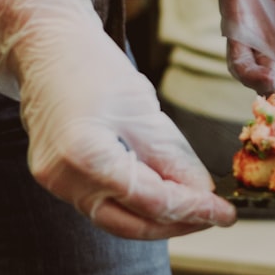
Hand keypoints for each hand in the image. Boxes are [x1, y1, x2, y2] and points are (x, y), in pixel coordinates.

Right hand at [0, 0, 236, 238]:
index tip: (226, 213)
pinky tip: (165, 195)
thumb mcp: (145, 109)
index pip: (151, 200)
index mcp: (86, 156)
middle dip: (178, 223)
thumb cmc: (94, 69)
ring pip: (116, 219)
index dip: (193, 210)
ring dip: (159, 218)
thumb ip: (172, 157)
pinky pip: (104, 204)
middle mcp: (64, 178)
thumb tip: (202, 192)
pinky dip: (137, 205)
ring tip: (196, 209)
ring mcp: (56, 183)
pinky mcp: (58, 180)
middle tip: (215, 216)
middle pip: (131, 223)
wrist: (48, 51)